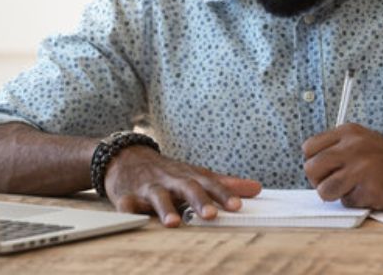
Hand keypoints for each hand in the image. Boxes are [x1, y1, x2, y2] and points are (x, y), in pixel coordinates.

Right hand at [104, 145, 261, 226]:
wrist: (128, 158)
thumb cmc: (168, 173)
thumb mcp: (195, 174)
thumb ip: (224, 184)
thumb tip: (256, 188)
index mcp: (189, 177)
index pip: (210, 184)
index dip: (223, 194)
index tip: (237, 206)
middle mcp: (171, 181)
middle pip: (186, 188)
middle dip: (198, 200)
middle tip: (211, 214)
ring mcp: (149, 188)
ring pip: (157, 197)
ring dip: (165, 209)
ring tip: (174, 223)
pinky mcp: (127, 196)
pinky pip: (126, 205)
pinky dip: (127, 211)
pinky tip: (132, 217)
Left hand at [302, 123, 382, 209]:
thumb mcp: (360, 139)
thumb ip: (336, 147)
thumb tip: (311, 164)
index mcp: (348, 133)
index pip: (309, 148)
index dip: (313, 162)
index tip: (323, 169)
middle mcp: (352, 148)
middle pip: (311, 169)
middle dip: (317, 181)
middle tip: (331, 183)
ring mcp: (361, 169)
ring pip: (324, 190)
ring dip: (333, 195)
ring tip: (348, 190)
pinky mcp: (370, 190)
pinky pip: (347, 202)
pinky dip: (354, 201)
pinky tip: (368, 192)